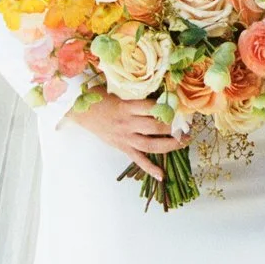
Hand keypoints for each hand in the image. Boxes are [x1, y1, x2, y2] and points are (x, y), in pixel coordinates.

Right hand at [67, 89, 187, 181]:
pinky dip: (150, 168)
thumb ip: (135, 92)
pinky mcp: (122, 147)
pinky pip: (138, 160)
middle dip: (173, 127)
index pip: (152, 107)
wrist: (78, 110)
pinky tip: (161, 175)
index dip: (169, 108)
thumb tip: (157, 88)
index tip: (181, 107)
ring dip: (169, 145)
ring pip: (150, 145)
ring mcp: (125, 137)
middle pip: (155, 127)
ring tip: (183, 142)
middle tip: (186, 125)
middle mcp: (128, 123)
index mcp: (127, 106)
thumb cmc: (98, 97)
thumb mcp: (116, 89)